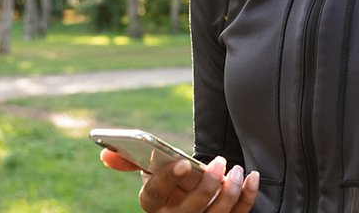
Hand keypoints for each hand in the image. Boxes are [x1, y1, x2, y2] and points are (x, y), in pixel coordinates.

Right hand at [99, 149, 259, 211]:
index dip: (168, 179)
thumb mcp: (152, 172)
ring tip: (237, 170)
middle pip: (190, 210)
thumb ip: (132, 160)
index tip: (184, 163)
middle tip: (220, 162)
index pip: (155, 194)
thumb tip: (106, 153)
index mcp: (153, 204)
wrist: (191, 202)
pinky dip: (248, 197)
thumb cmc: (172, 183)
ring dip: (230, 192)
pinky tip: (252, 178)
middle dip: (208, 186)